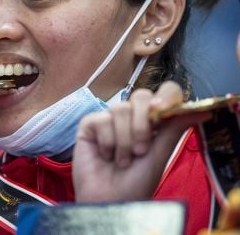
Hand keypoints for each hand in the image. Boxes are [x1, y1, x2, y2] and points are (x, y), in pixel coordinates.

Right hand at [73, 81, 210, 201]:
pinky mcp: (89, 125)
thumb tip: (204, 111)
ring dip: (124, 140)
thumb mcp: (160, 155)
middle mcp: (131, 117)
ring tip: (123, 161)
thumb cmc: (137, 182)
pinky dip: (107, 142)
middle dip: (143, 125)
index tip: (163, 113)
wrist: (111, 200)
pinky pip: (101, 120)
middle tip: (141, 150)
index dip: (165, 99)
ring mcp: (109, 120)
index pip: (163, 93)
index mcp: (153, 122)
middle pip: (141, 95)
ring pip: (120, 109)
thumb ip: (175, 128)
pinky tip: (106, 156)